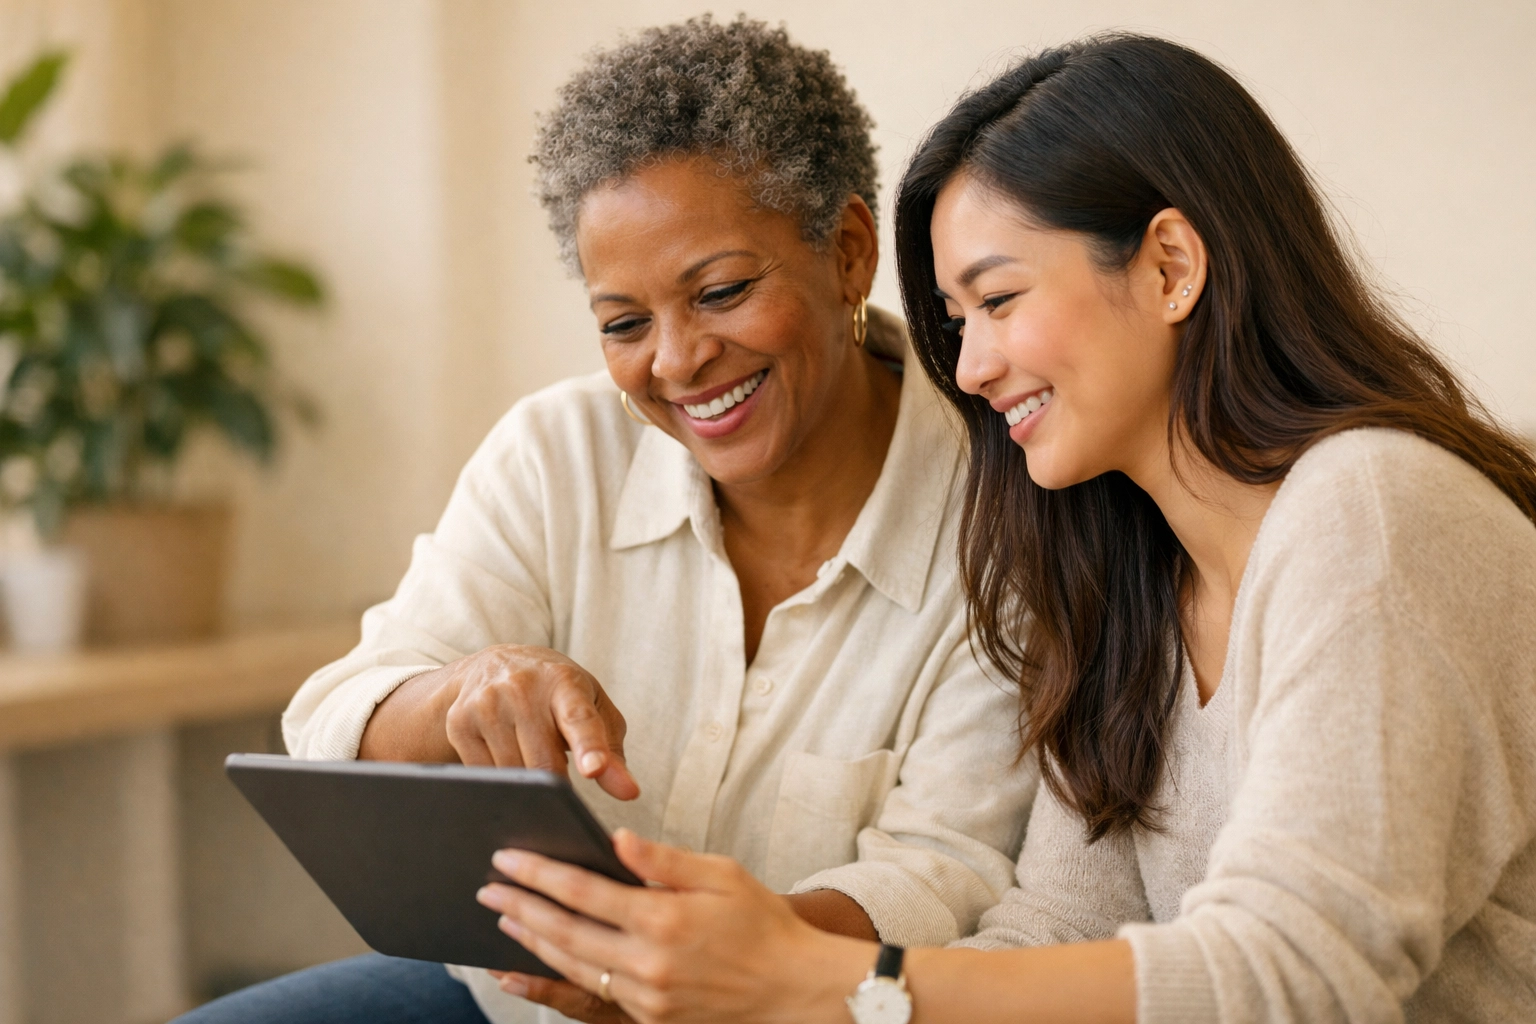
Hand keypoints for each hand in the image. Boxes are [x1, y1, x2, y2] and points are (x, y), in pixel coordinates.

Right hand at [360, 644, 638, 799]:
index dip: (589, 747)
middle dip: (557, 785)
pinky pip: (484, 776)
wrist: (495, 666)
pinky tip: (505, 758)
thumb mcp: (593, 709)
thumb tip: (628, 793)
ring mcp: (486, 704)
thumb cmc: (557, 694)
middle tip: (562, 783)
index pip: (579, 719)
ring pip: (513, 775)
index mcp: (564, 682)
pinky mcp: (459, 723)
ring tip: (531, 756)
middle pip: (543, 763)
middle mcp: (522, 688)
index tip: (594, 771)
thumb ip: (612, 751)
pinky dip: (500, 780)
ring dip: (527, 783)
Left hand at [476, 830, 869, 1023]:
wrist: (793, 989)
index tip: (507, 858)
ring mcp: (645, 998)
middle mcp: (648, 964)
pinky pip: (592, 993)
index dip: (539, 874)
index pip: (583, 891)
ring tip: (504, 921)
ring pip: (572, 967)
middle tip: (487, 890)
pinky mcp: (649, 1018)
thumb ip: (664, 860)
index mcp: (664, 920)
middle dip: (520, 908)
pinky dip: (560, 973)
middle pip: (565, 932)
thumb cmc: (762, 924)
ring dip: (533, 942)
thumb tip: (618, 839)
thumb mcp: (722, 875)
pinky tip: (543, 958)